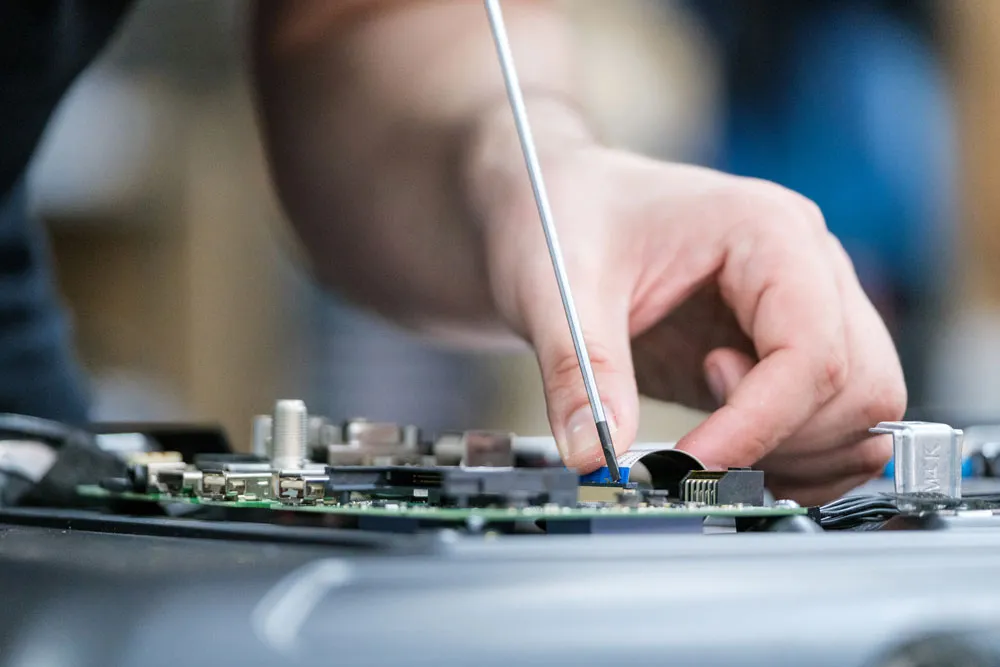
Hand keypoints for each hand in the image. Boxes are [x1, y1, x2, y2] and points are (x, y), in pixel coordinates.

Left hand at [469, 123, 905, 505]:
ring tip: (704, 430)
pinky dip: (796, 461)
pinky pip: (834, 424)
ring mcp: (803, 311)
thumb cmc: (565, 212)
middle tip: (693, 442)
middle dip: (781, 441)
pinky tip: (726, 451)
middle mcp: (806, 267)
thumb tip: (595, 456)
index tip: (687, 464)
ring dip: (792, 455)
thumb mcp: (555, 286)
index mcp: (767, 230)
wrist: (557, 200)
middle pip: (858, 386)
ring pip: (861, 412)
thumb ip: (581, 371)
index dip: (757, 425)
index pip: (812, 349)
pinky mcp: (781, 353)